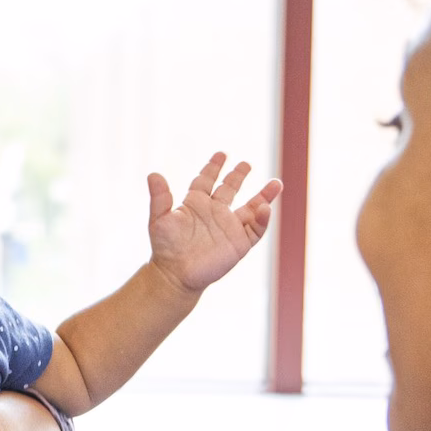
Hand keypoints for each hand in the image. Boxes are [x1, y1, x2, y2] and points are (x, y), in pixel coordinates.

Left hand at [146, 153, 282, 293]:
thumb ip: (159, 197)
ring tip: (277, 183)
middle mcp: (214, 213)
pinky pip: (256, 229)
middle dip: (238, 175)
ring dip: (264, 196)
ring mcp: (229, 228)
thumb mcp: (159, 220)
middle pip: (230, 189)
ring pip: (251, 208)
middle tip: (246, 163)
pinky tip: (265, 208)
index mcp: (196, 204)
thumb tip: (153, 174)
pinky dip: (262, 219)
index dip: (213, 167)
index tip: (221, 154)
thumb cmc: (165, 248)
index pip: (206, 180)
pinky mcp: (239, 244)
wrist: (175, 275)